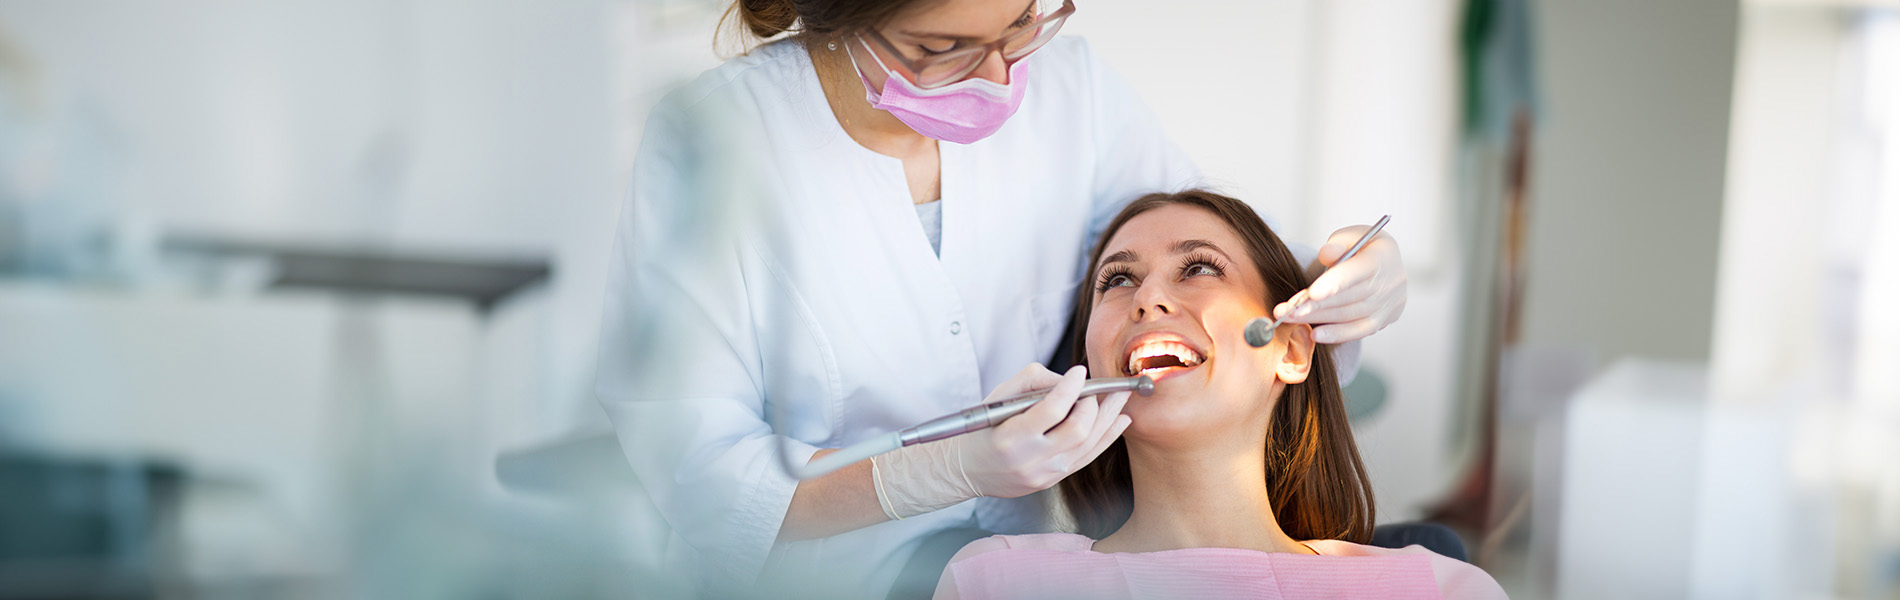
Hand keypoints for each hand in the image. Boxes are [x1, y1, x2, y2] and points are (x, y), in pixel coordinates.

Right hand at [869, 363, 1131, 518]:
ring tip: (1121, 397)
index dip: (1070, 388)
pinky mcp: (1055, 479)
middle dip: (1093, 404)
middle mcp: (1031, 459)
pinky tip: (1120, 420)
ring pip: (1089, 444)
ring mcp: (1046, 473)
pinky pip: (1089, 457)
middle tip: (1094, 389)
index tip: (1078, 372)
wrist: (969, 470)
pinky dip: (1108, 437)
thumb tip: (1068, 381)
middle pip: (1077, 430)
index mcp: (1012, 437)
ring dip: (1109, 418)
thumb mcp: (998, 397)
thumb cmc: (983, 429)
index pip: (1051, 410)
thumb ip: (1033, 382)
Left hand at [1273, 225, 1406, 343]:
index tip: (1311, 294)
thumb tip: (1326, 255)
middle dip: (1316, 305)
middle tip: (1287, 310)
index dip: (1335, 283)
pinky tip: (1315, 334)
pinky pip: (1359, 331)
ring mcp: (1389, 304)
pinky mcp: (1383, 320)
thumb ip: (1336, 245)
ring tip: (1291, 318)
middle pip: (1350, 298)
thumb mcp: (1349, 236)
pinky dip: (1336, 334)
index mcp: (1383, 256)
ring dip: (1319, 318)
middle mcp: (1390, 282)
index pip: (1358, 272)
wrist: (1384, 263)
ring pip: (1350, 315)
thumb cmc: (1361, 246)